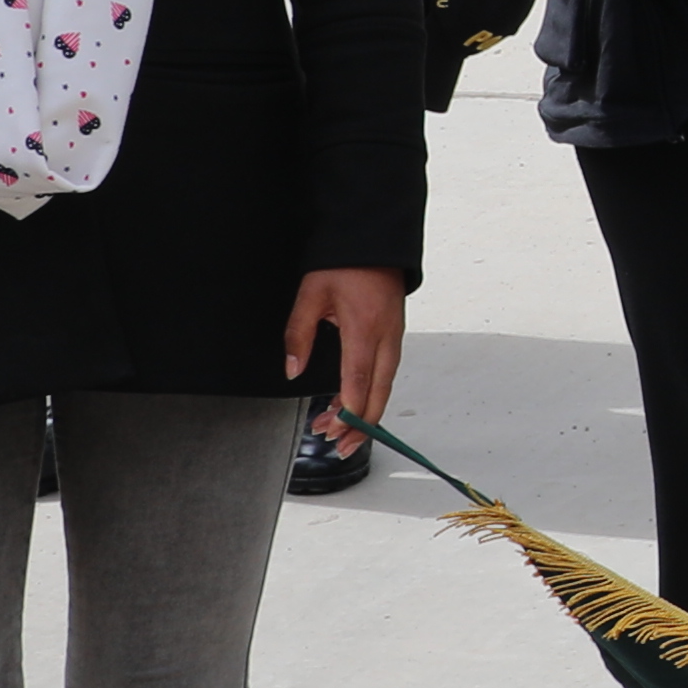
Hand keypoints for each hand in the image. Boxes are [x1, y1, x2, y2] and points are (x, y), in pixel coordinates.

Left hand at [281, 267, 408, 439]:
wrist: (374, 242)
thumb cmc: (344, 264)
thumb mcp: (311, 295)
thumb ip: (299, 335)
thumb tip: (293, 370)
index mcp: (364, 329)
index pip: (359, 380)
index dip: (349, 410)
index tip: (334, 430)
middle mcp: (386, 338)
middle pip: (378, 392)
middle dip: (360, 424)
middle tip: (339, 446)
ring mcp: (394, 338)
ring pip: (384, 386)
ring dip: (364, 412)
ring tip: (341, 431)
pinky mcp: (394, 336)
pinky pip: (385, 374)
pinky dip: (370, 394)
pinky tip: (352, 403)